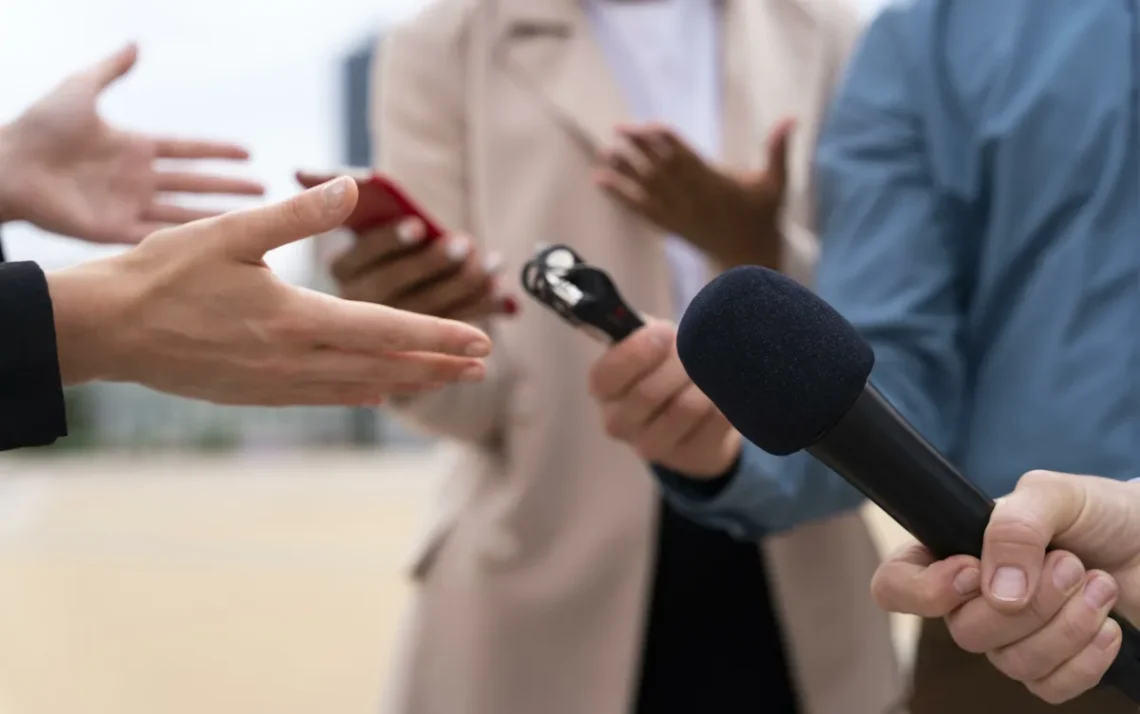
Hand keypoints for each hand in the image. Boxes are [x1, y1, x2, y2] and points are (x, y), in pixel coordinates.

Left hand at [0, 43, 263, 242]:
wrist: (6, 167)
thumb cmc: (38, 127)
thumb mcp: (79, 89)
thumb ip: (111, 70)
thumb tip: (136, 44)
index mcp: (134, 148)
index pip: (187, 150)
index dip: (217, 151)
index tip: (249, 153)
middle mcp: (137, 179)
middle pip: (196, 183)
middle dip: (231, 187)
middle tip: (267, 190)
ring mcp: (128, 206)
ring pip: (185, 212)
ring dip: (218, 215)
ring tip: (251, 217)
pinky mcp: (115, 231)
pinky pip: (157, 236)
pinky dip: (184, 239)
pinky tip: (212, 243)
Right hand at [46, 176, 491, 405]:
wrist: (108, 329)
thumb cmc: (165, 274)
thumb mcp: (232, 232)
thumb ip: (298, 213)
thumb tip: (352, 186)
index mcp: (296, 319)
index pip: (387, 329)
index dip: (439, 335)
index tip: (482, 341)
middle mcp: (294, 360)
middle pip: (384, 366)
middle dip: (437, 365)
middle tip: (482, 366)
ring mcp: (276, 384)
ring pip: (358, 387)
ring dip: (407, 382)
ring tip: (445, 381)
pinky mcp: (257, 394)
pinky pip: (323, 397)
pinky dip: (360, 394)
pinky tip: (378, 394)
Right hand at [588, 321, 739, 476]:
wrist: (692, 411)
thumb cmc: (663, 364)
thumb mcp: (648, 340)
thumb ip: (647, 332)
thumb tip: (662, 331)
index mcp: (603, 389)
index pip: (607, 376)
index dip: (638, 351)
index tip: (666, 332)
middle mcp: (618, 423)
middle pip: (650, 393)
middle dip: (681, 362)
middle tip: (697, 347)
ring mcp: (652, 446)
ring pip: (688, 407)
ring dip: (707, 379)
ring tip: (712, 366)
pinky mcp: (689, 457)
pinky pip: (717, 420)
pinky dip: (727, 397)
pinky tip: (724, 390)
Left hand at [593, 118, 794, 267]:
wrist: (749, 259)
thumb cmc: (762, 217)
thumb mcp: (776, 183)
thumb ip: (778, 150)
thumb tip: (791, 118)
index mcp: (716, 184)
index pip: (687, 158)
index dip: (668, 142)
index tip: (650, 127)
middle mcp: (693, 198)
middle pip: (661, 169)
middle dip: (639, 150)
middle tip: (617, 130)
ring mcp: (679, 213)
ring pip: (647, 188)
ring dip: (624, 171)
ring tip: (604, 154)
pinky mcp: (669, 226)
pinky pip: (640, 209)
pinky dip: (620, 195)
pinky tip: (601, 182)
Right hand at [871, 470, 1139, 704]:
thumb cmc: (1098, 511)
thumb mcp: (1052, 494)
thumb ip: (1014, 529)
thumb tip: (997, 594)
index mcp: (953, 551)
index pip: (895, 585)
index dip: (924, 591)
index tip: (973, 571)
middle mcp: (973, 600)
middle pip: (966, 632)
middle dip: (1031, 602)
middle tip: (1071, 563)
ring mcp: (1012, 638)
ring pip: (1012, 663)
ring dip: (1067, 623)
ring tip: (1098, 582)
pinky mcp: (1053, 666)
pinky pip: (1049, 688)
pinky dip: (1086, 658)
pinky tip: (1108, 624)